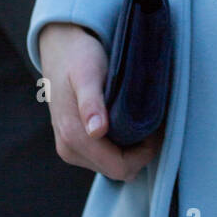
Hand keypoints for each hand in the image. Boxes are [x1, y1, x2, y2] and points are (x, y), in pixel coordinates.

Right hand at [38, 21, 161, 181]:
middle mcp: (69, 149)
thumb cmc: (78, 56)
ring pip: (111, 164)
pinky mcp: (73, 143)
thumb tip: (96, 131)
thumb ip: (91, 103)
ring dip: (131, 147)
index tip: (156, 128)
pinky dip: (120, 144)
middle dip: (140, 151)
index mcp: (73, 136)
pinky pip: (104, 156)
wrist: (60, 47)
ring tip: (141, 119)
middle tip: (153, 122)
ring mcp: (70, 148)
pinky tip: (127, 121)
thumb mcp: (88, 73)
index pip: (119, 167)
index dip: (144, 153)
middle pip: (117, 169)